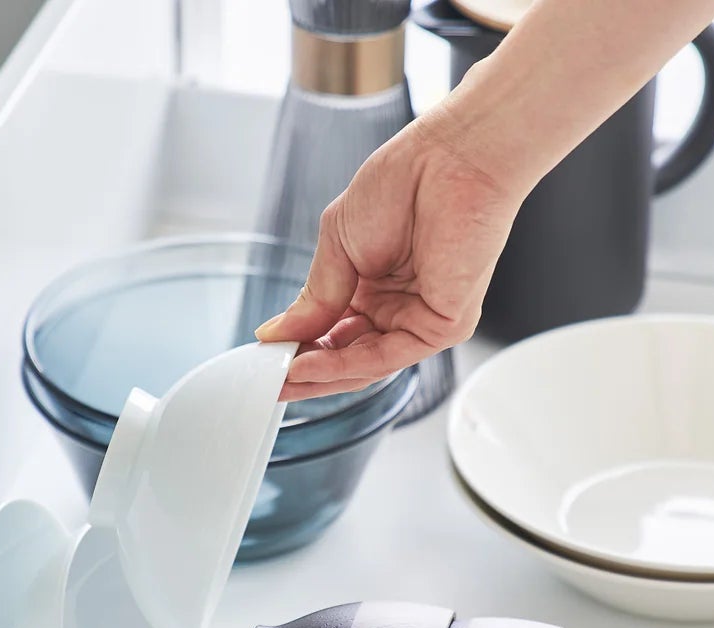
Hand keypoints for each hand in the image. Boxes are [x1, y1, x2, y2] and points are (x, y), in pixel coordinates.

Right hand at [255, 113, 519, 401]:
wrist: (448, 159)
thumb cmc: (404, 183)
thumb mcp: (337, 243)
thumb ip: (313, 297)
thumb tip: (276, 334)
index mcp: (374, 286)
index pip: (333, 333)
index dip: (298, 349)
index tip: (264, 358)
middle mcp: (398, 307)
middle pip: (347, 358)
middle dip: (305, 373)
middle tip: (267, 382)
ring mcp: (421, 320)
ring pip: (365, 365)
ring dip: (320, 375)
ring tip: (281, 377)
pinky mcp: (442, 327)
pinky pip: (385, 357)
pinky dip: (344, 366)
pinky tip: (310, 364)